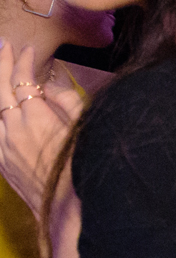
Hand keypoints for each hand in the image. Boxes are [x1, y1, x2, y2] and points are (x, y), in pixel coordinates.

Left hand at [0, 43, 84, 213]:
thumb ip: (65, 101)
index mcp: (36, 117)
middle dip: (1, 63)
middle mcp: (13, 128)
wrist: (71, 211)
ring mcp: (3, 146)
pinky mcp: (0, 162)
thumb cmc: (86, 168)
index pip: (23, 79)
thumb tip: (50, 82)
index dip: (23, 61)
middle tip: (3, 46)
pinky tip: (0, 110)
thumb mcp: (85, 129)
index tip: (27, 48)